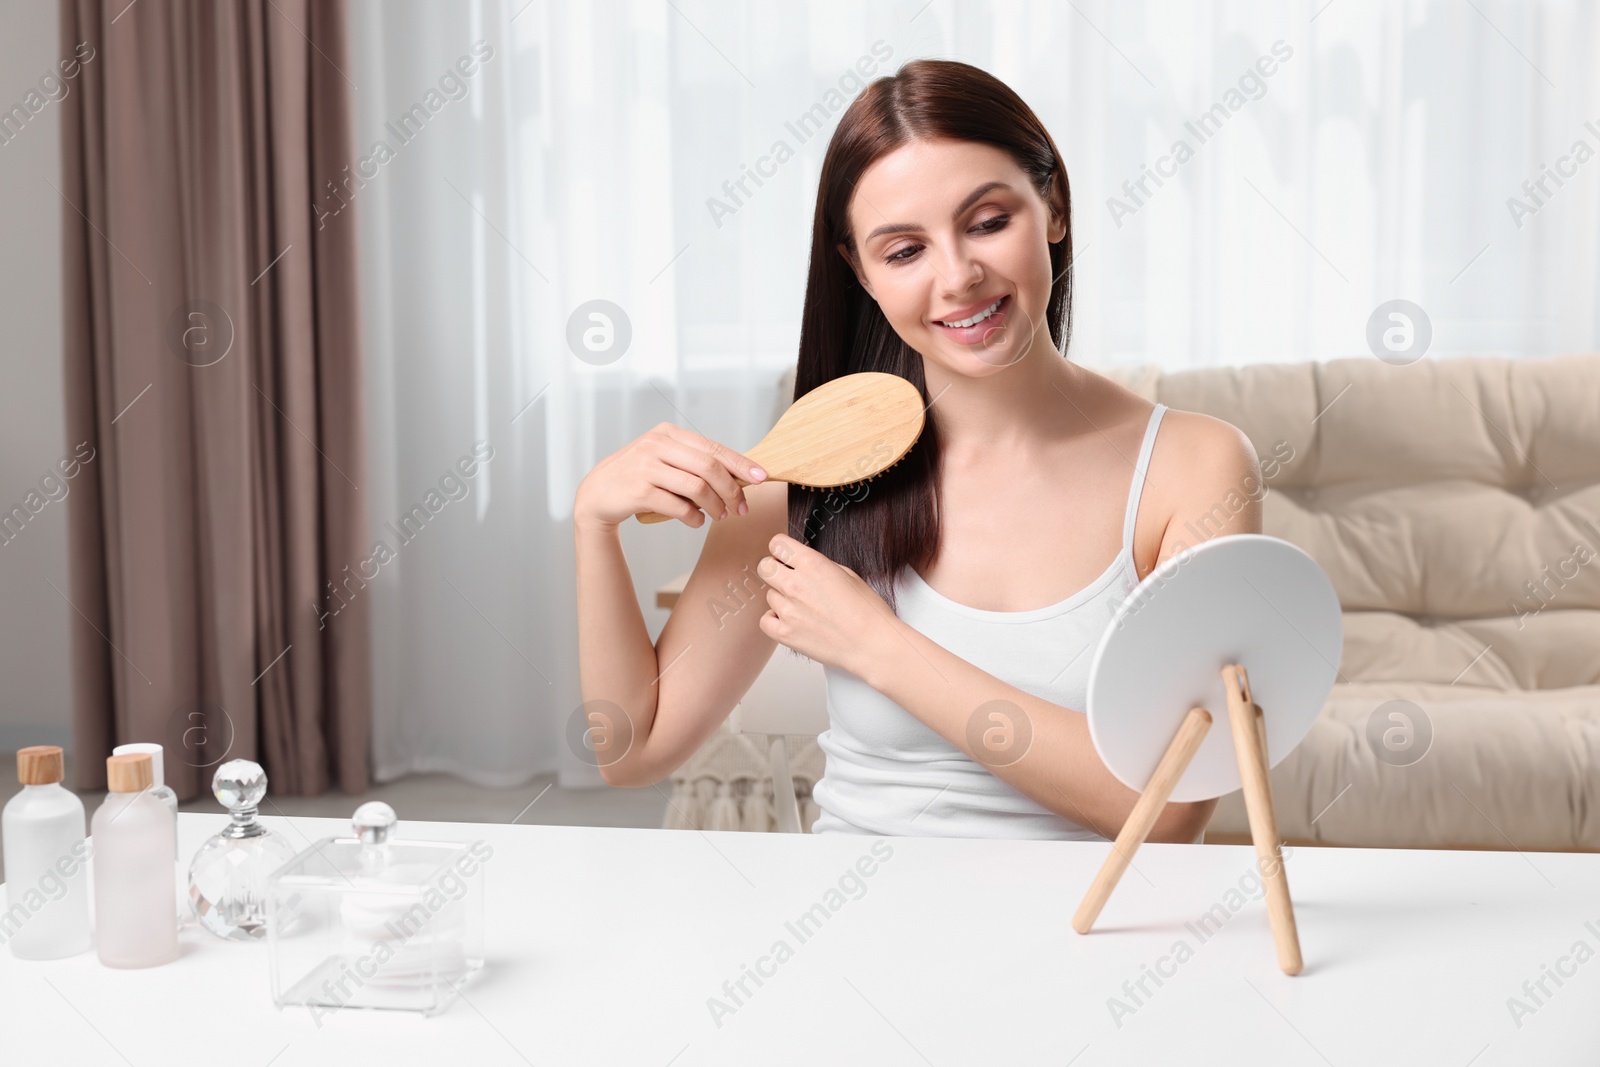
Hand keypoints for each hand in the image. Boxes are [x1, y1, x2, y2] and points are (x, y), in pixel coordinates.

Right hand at [575, 423, 765, 530]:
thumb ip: (694, 462)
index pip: (713, 447)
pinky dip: (694, 517)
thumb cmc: (639, 477)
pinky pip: (678, 506)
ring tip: (720, 516)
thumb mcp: (664, 459)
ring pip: (697, 487)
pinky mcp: (639, 491)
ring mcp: (646, 467)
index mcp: (668, 433)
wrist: (597, 493)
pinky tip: (697, 521)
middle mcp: (657, 445)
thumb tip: (739, 477)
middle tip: (741, 508)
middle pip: (709, 467)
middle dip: (732, 490)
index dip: (740, 463)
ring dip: (715, 506)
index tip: (760, 478)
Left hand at [755, 534, 894, 674]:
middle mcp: (796, 584)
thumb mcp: (848, 575)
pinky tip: (790, 620)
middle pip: (764, 567)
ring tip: (802, 606)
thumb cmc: (868, 612)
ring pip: (768, 595)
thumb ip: (820, 566)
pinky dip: (774, 619)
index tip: (785, 556)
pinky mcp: (785, 633)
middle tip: (786, 578)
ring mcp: (788, 610)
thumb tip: (804, 565)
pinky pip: (765, 620)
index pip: (778, 545)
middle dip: (774, 570)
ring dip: (781, 598)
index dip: (781, 550)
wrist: (872, 644)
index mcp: (813, 564)